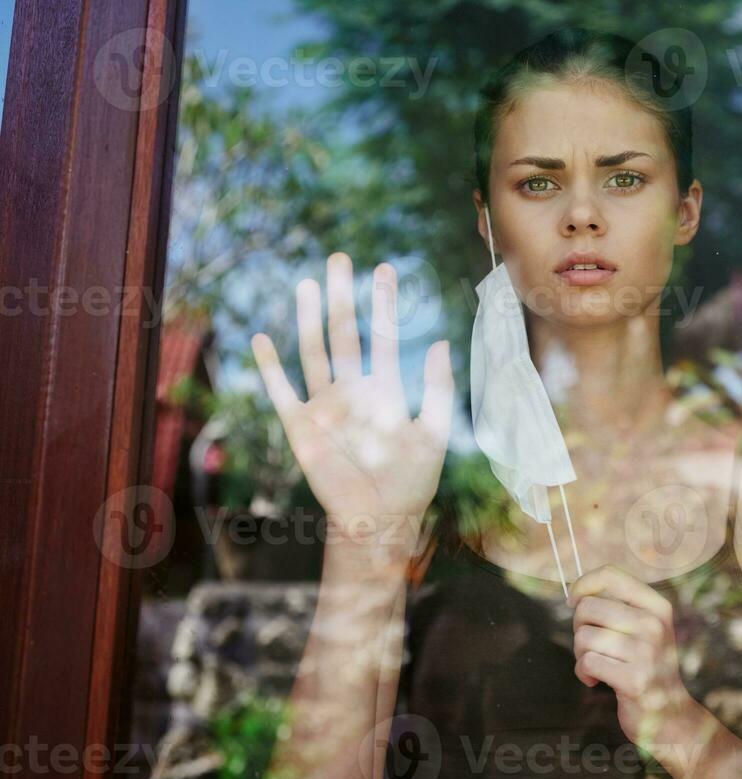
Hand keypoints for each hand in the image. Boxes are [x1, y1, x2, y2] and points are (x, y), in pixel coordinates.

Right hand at [250, 252, 453, 579]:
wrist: (380, 519)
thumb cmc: (412, 480)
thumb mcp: (434, 432)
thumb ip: (437, 389)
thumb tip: (441, 342)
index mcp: (385, 389)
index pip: (383, 336)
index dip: (383, 304)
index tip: (383, 269)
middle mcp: (353, 390)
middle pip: (344, 334)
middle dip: (342, 297)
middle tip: (339, 259)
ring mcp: (325, 406)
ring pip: (313, 352)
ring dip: (310, 319)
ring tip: (308, 284)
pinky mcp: (302, 427)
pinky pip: (282, 392)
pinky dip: (271, 367)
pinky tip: (263, 339)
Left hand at [569, 565, 697, 749]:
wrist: (672, 715)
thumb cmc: (647, 666)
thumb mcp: (645, 629)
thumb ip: (619, 606)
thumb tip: (577, 593)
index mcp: (657, 606)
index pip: (610, 575)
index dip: (583, 585)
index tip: (574, 601)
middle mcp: (654, 625)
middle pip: (588, 607)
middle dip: (578, 627)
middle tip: (590, 644)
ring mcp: (646, 653)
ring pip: (584, 636)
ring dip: (580, 654)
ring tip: (595, 664)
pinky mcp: (634, 680)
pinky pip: (587, 663)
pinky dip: (583, 672)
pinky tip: (596, 679)